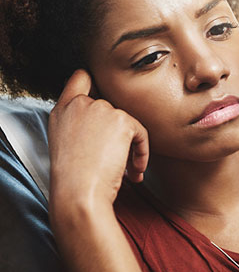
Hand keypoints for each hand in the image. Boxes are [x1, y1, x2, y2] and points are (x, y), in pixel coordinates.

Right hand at [48, 69, 148, 206]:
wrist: (79, 192)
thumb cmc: (74, 179)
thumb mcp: (67, 144)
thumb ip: (81, 124)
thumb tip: (105, 127)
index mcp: (62, 110)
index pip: (80, 78)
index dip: (95, 84)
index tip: (104, 99)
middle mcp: (80, 104)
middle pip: (111, 107)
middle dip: (118, 134)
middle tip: (118, 160)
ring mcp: (100, 109)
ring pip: (127, 124)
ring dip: (131, 148)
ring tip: (126, 171)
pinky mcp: (121, 119)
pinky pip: (141, 134)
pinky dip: (142, 153)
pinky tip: (135, 170)